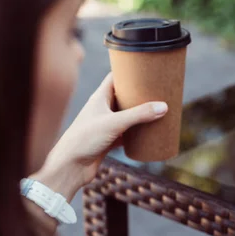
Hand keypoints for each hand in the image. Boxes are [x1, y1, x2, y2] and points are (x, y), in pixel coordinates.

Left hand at [42, 72, 167, 190]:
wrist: (71, 166)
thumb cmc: (85, 139)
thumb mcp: (115, 123)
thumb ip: (139, 114)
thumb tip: (164, 106)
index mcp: (100, 97)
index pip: (115, 78)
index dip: (129, 72)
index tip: (146, 68)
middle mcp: (102, 109)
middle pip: (124, 96)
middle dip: (139, 94)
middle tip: (158, 90)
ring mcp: (106, 125)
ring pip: (127, 116)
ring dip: (140, 114)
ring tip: (158, 109)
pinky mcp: (109, 140)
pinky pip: (127, 133)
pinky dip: (137, 132)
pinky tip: (149, 132)